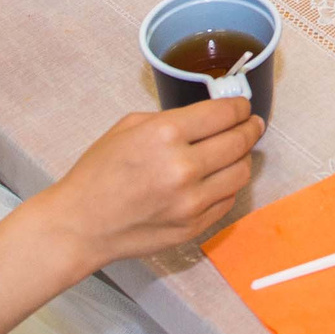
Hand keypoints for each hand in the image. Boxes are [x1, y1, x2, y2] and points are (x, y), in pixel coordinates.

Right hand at [33, 99, 264, 272]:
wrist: (82, 224)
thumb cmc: (98, 173)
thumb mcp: (129, 127)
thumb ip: (172, 119)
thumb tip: (208, 117)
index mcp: (166, 134)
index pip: (224, 113)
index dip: (240, 107)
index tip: (243, 107)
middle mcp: (184, 167)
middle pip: (240, 141)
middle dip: (251, 128)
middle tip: (252, 125)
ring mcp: (192, 201)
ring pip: (241, 173)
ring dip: (243, 158)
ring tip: (236, 152)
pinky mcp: (194, 226)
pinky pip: (228, 200)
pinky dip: (228, 186)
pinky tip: (218, 179)